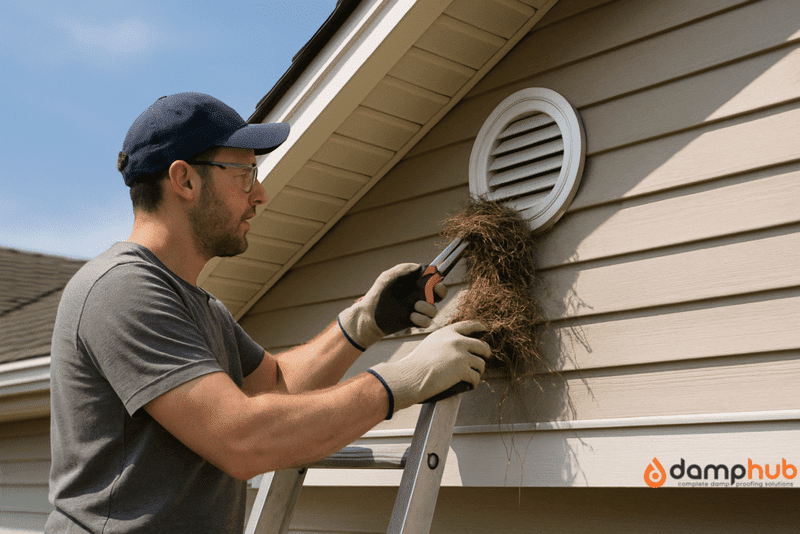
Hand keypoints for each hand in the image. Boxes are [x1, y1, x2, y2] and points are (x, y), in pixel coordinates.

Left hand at [338, 263, 446, 350]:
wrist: (369, 316)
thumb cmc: (377, 294)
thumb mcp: (387, 277)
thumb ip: (402, 269)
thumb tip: (419, 267)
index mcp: (414, 283)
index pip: (433, 279)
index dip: (437, 277)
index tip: (435, 277)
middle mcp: (418, 295)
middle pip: (440, 293)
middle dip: (441, 290)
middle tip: (435, 289)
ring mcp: (417, 309)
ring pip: (434, 309)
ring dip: (428, 307)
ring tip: (416, 305)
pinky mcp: (415, 321)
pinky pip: (427, 321)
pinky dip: (422, 319)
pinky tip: (412, 316)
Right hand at [367, 320, 489, 417]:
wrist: (411, 376)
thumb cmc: (417, 363)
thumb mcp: (432, 342)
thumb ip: (446, 340)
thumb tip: (462, 345)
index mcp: (448, 332)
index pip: (470, 325)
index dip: (480, 327)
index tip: (485, 330)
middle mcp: (457, 340)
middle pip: (482, 346)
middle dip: (485, 354)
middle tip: (484, 359)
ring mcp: (461, 355)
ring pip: (481, 364)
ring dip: (477, 371)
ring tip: (471, 376)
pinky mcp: (462, 370)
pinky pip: (476, 377)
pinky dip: (473, 383)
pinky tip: (469, 385)